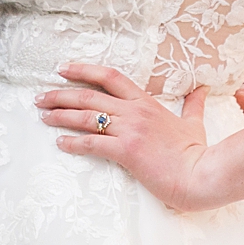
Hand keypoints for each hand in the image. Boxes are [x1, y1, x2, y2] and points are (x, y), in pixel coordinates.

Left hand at [36, 64, 223, 212]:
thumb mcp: (194, 123)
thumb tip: (202, 89)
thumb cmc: (196, 153)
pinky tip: (59, 142)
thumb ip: (193, 104)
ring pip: (86, 116)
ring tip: (43, 116)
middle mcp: (134, 112)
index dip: (84, 69)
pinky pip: (92, 143)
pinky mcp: (126, 151)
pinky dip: (72, 142)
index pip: (110, 76)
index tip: (63, 68)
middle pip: (90, 94)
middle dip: (61, 94)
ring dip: (60, 115)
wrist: (202, 175)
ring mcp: (130, 130)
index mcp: (146, 102)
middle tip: (41, 97)